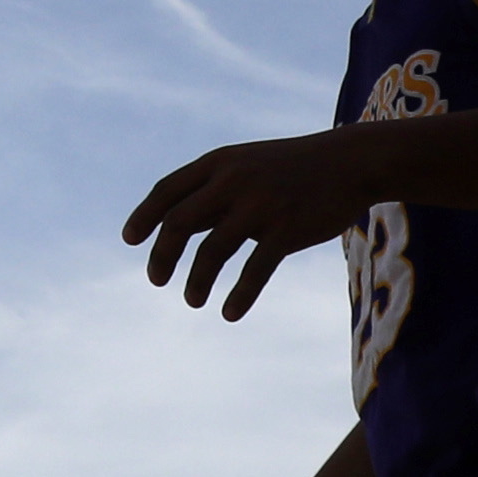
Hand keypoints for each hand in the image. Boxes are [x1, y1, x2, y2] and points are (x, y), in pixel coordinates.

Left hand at [121, 137, 331, 317]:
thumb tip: (171, 227)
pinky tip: (228, 313)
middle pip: (179, 224)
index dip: (144, 217)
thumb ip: (210, 192)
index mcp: (218, 163)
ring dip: (196, 282)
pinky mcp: (287, 230)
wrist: (348, 163)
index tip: (129, 240)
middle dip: (161, 256)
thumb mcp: (245, 166)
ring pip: (212, 252)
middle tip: (156, 280)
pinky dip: (239, 296)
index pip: (166, 190)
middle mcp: (233, 182)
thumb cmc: (290, 168)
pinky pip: (254, 271)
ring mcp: (260, 206)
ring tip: (192, 300)